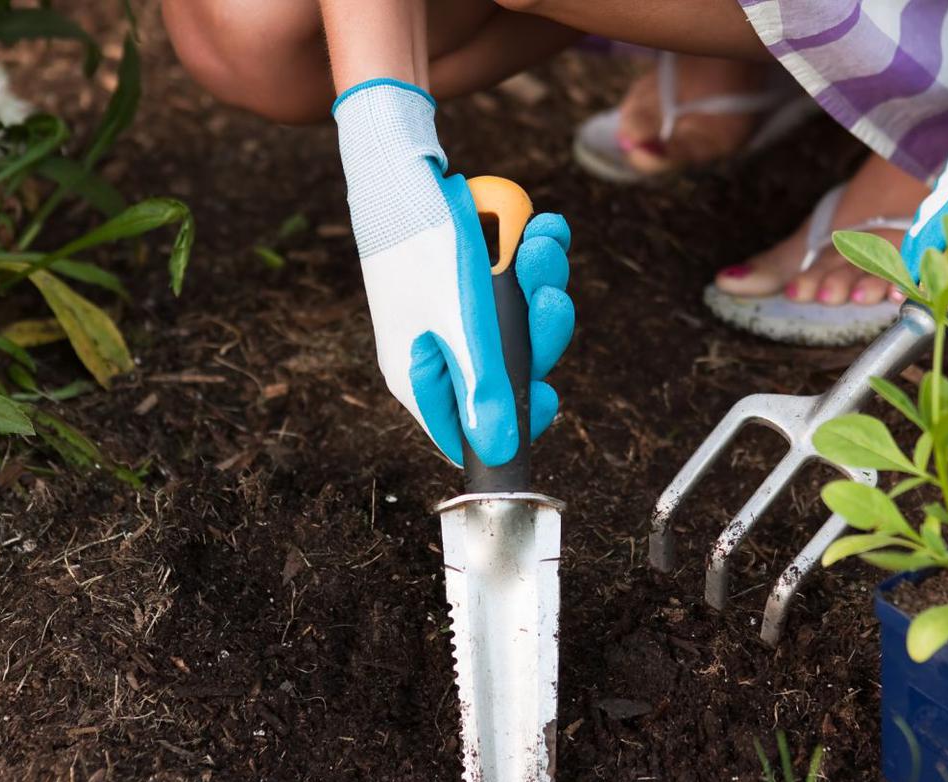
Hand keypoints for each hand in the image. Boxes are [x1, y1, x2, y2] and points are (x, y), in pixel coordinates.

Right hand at [333, 79, 572, 466]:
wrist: (398, 164)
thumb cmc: (420, 244)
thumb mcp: (461, 323)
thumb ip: (485, 387)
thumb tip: (501, 451)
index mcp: (421, 379)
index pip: (470, 434)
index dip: (514, 423)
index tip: (548, 392)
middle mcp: (437, 354)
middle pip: (507, 371)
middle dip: (539, 328)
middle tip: (549, 293)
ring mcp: (452, 316)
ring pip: (517, 322)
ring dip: (541, 281)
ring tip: (544, 242)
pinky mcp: (468, 280)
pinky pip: (512, 283)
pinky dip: (533, 255)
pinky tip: (544, 228)